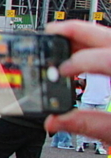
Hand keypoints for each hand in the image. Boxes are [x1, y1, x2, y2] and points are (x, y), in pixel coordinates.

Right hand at [44, 20, 110, 141]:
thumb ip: (91, 125)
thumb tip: (58, 120)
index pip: (108, 57)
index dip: (80, 61)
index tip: (61, 72)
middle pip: (110, 37)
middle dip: (78, 32)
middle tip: (51, 32)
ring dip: (88, 39)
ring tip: (63, 41)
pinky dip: (99, 50)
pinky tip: (85, 56)